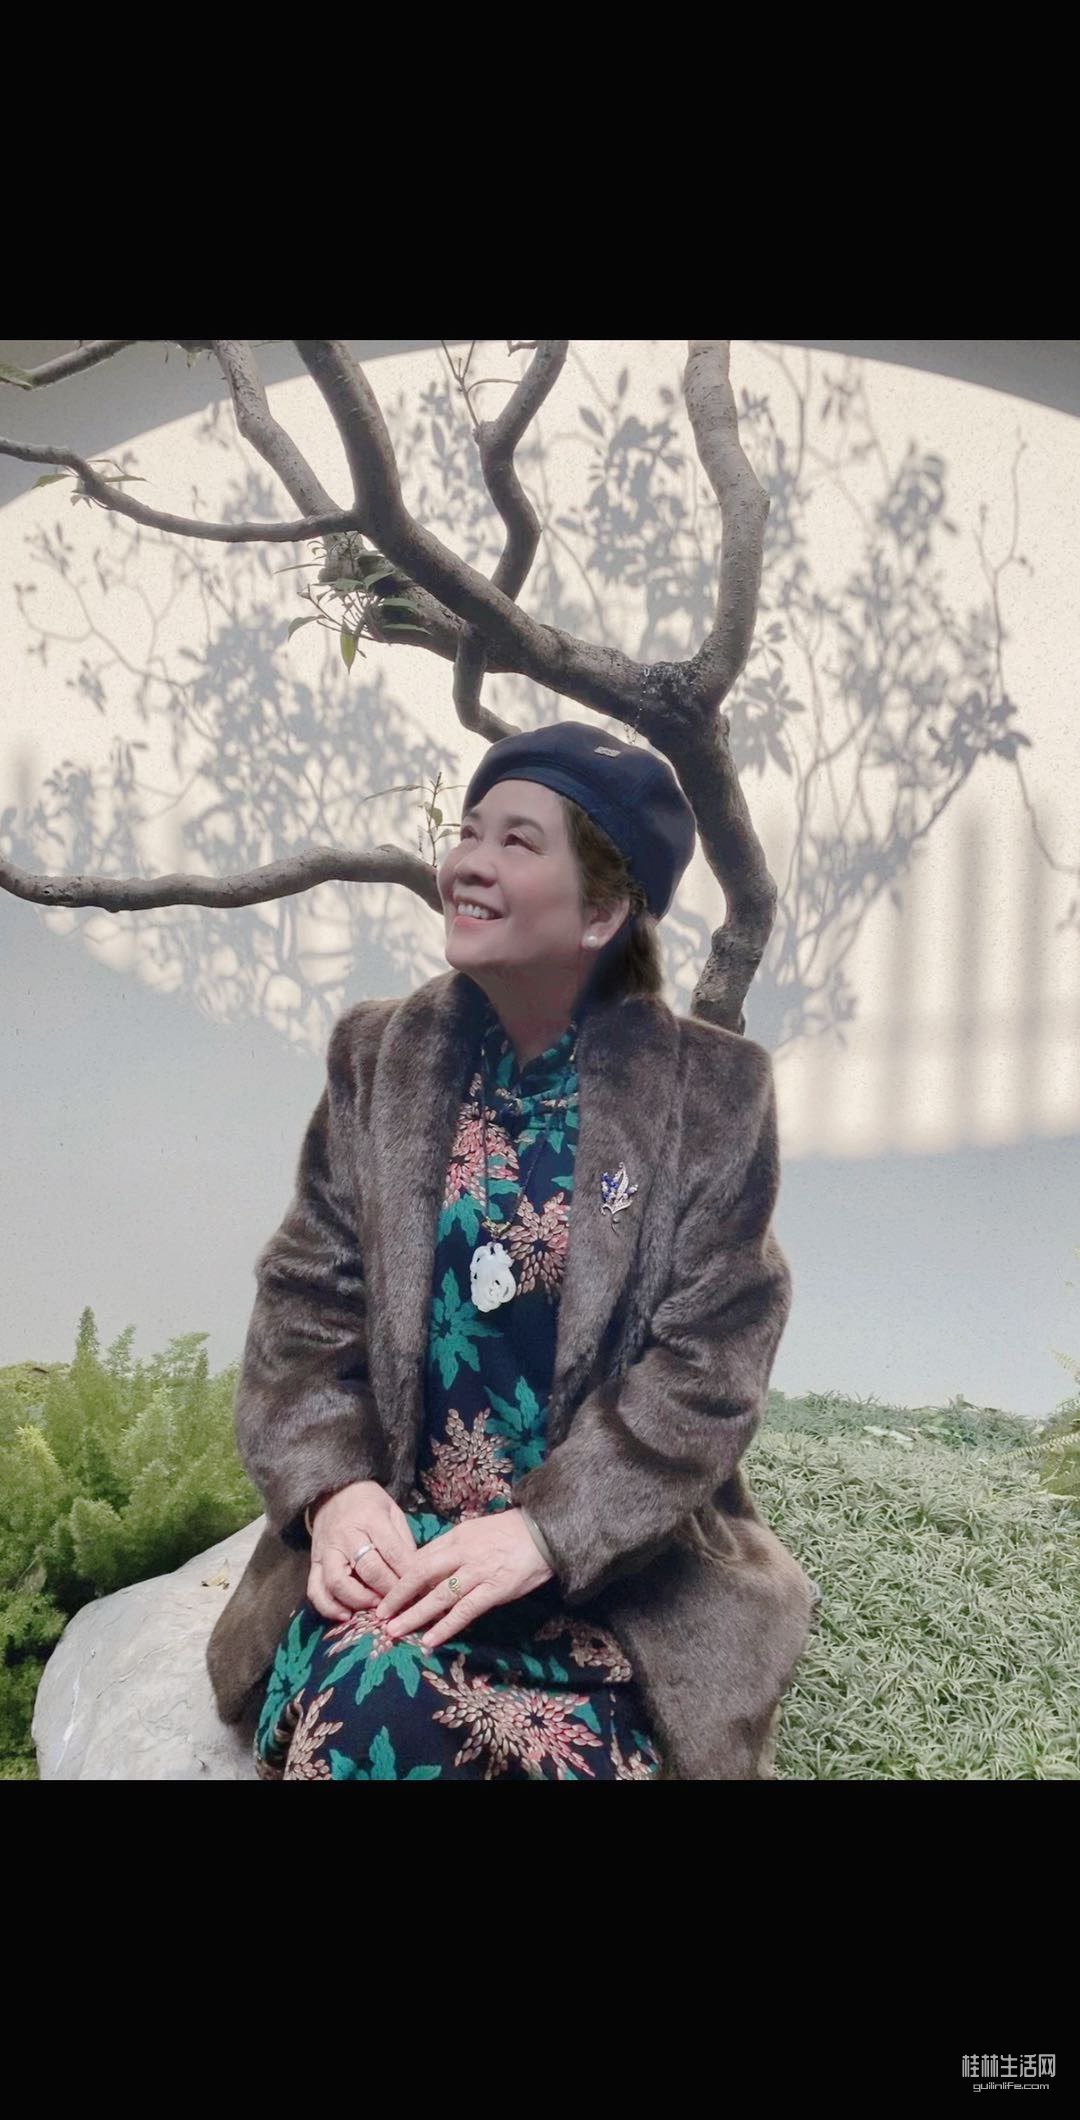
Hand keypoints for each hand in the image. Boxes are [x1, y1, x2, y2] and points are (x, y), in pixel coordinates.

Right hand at [307, 1481, 417, 1623]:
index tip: (419, 1591)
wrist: (333, 1492)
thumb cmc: (369, 1505)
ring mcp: (327, 1550)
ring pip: (338, 1582)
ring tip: (376, 1610)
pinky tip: (345, 1616)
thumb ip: (403, 1542)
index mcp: (371, 1519)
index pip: (393, 1552)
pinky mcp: (314, 1563)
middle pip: (368, 1569)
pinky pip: (315, 1590)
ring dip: (359, 1601)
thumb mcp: (392, 1512)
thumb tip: (416, 1576)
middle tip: (401, 1604)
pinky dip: (328, 1607)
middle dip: (388, 1591)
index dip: (407, 1575)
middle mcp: (346, 1536)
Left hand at [374, 1510, 553, 1652]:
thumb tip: (426, 1566)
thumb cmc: (509, 1533)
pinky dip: (446, 1626)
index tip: (384, 1594)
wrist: (544, 1533)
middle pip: (421, 1575)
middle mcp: (462, 1553)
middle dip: (398, 1596)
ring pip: (439, 1596)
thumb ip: (452, 1548)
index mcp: (455, 1537)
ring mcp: (478, 1572)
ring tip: (395, 1631)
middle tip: (379, 1615)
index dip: (400, 1578)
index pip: (420, 1558)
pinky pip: (465, 1611)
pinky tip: (430, 1641)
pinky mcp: (495, 1590)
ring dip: (415, 1615)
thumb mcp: (475, 1531)